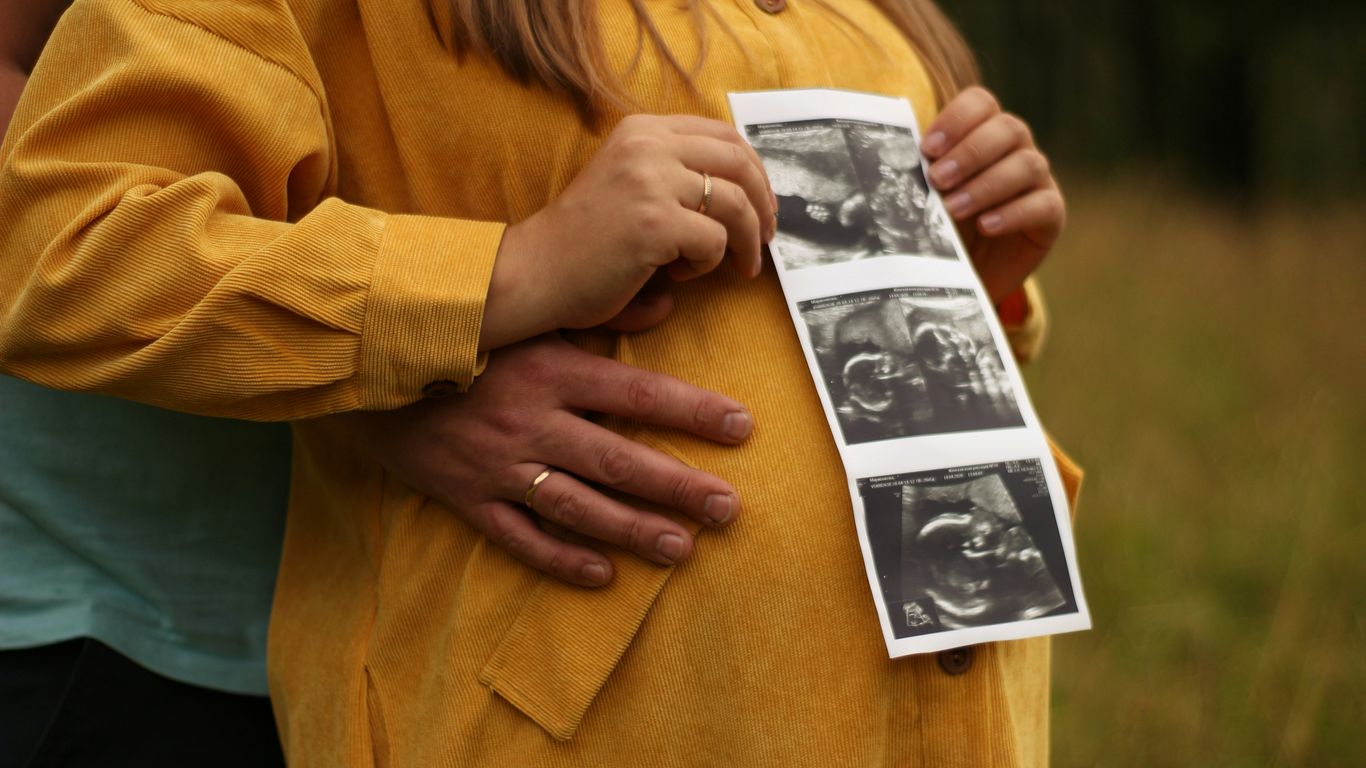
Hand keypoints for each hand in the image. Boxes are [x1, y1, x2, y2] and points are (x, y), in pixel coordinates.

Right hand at [338, 334, 752, 586]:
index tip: (742, 427)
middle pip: (618, 459)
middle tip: (728, 509)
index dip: (693, 412)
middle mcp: (533, 421)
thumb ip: (602, 316)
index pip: (638, 393)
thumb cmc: (464, 339)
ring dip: (632, 529)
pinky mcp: (470, 498)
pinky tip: (602, 575)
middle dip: (678, 486)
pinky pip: (519, 536)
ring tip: (681, 548)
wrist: (372, 367)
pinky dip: (560, 558)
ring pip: (577, 505)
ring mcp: (501, 465)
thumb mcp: (532, 319)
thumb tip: (668, 303)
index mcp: (553, 371)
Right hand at [479, 114, 777, 349]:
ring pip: (735, 204)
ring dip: (747, 242)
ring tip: (739, 268)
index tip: (763, 203)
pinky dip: (708, 263)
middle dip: (764, 204)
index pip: (723, 135)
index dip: (754, 170)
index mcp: (642, 130)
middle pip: (739, 163)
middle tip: (767, 238)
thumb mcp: (628, 183)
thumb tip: (748, 191)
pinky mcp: (654, 222)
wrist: (534, 271)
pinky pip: (715, 242)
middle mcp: (647, 145)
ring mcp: (650, 181)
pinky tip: (678, 274)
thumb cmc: (583, 241)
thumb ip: (674, 173)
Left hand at [920, 87, 1064, 302]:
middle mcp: (1015, 149)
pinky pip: (1043, 205)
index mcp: (983, 132)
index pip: (981, 103)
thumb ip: (918, 173)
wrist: (960, 275)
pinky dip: (1013, 213)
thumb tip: (895, 155)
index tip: (927, 149)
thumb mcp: (924, 197)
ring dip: (986, 185)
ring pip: (1027, 164)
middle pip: (1008, 128)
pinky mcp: (1051, 215)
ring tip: (953, 208)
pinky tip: (986, 226)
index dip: (957, 119)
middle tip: (937, 179)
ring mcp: (1037, 181)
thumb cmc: (940, 226)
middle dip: (970, 152)